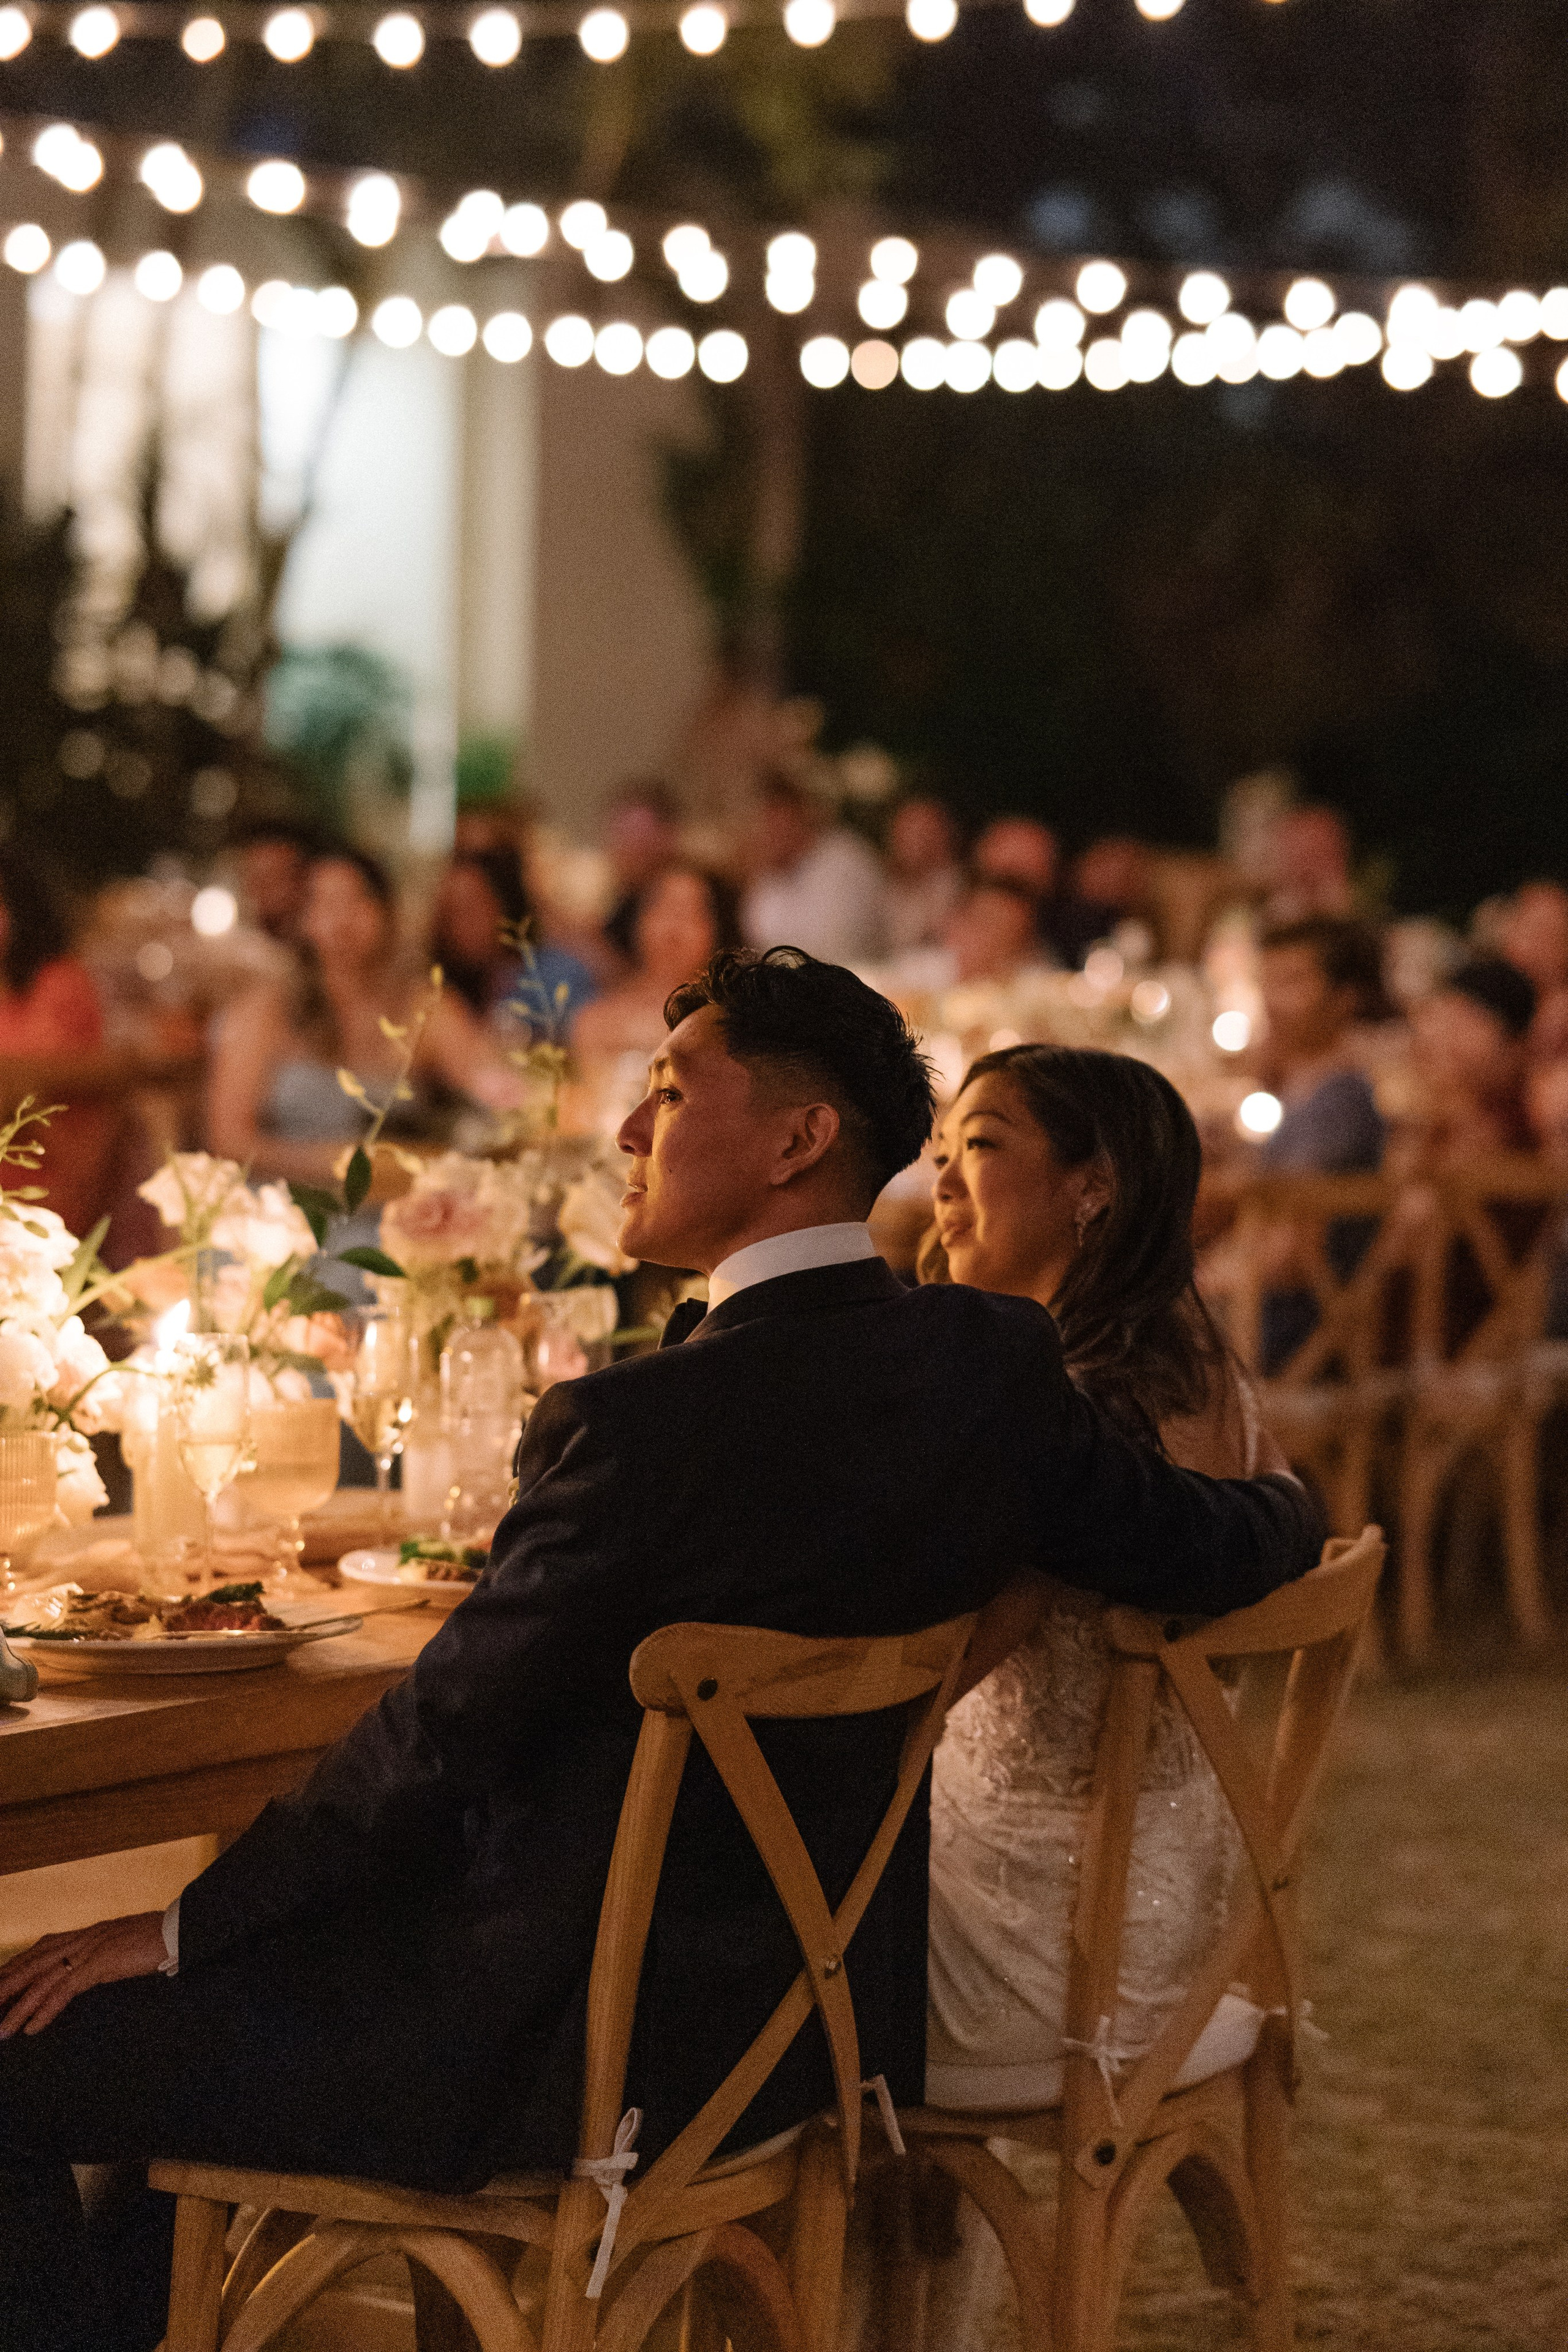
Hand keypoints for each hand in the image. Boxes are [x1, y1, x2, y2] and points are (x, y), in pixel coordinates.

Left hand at [0, 1912, 166, 2037]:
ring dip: (18, 2008)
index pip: (39, 1951)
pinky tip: (32, 2029)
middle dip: (5, 1986)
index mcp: (86, 1933)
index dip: (16, 1968)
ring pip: (42, 1980)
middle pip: (31, 1964)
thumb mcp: (123, 1944)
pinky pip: (66, 1990)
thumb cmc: (158, 1938)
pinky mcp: (101, 1963)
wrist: (182, 1928)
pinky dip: (46, 2010)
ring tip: (1, 2030)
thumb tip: (92, 1970)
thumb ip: (103, 1954)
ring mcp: (90, 1950)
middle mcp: (82, 1938)